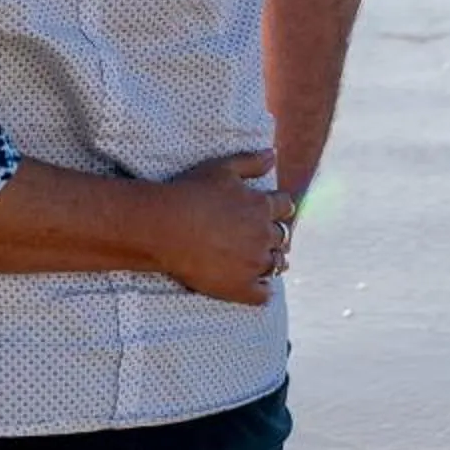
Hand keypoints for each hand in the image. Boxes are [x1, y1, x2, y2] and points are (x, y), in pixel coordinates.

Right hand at [148, 149, 299, 306]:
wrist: (164, 228)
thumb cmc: (190, 193)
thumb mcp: (221, 169)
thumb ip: (251, 162)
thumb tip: (274, 154)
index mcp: (261, 206)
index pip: (285, 207)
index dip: (279, 208)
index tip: (272, 210)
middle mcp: (263, 236)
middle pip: (283, 237)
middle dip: (274, 235)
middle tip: (261, 237)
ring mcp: (254, 264)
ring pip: (277, 264)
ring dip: (272, 261)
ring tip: (260, 261)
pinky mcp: (241, 287)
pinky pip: (263, 295)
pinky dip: (262, 291)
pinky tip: (255, 287)